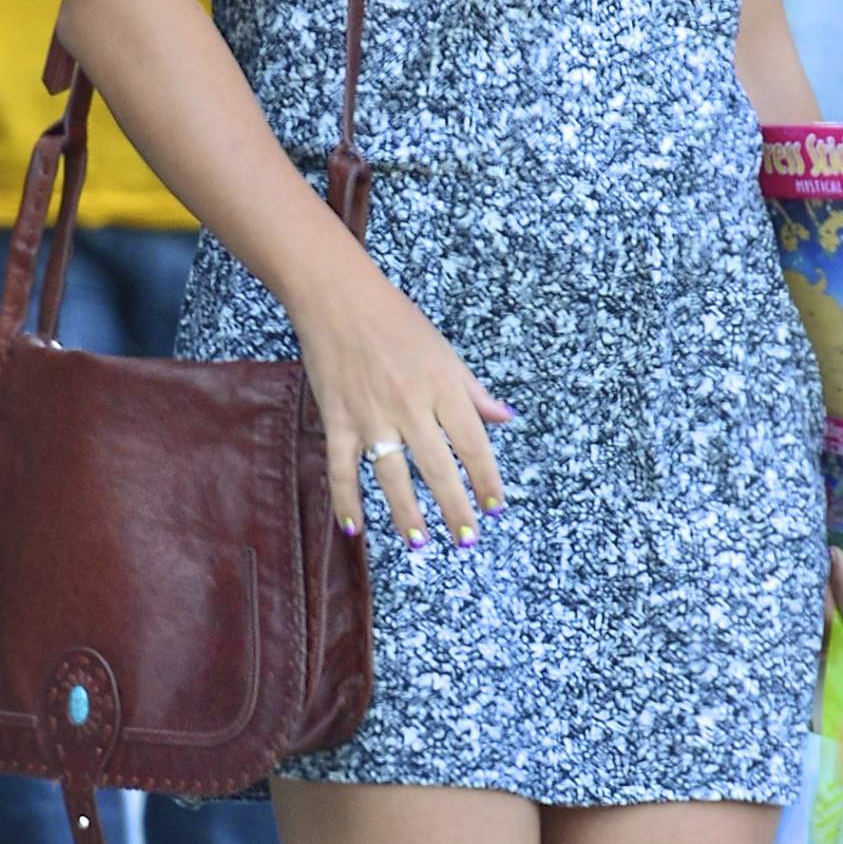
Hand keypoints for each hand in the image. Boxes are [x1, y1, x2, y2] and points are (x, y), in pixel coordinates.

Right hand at [292, 250, 508, 545]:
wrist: (339, 299)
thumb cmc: (399, 323)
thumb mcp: (447, 355)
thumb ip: (474, 393)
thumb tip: (506, 420)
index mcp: (444, 389)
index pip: (474, 445)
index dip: (487, 480)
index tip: (496, 508)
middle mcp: (411, 406)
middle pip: (438, 468)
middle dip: (455, 507)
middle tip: (466, 540)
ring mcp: (371, 415)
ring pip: (391, 476)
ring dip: (406, 513)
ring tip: (419, 544)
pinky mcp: (336, 419)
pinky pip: (341, 468)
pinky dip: (346, 499)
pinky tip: (354, 528)